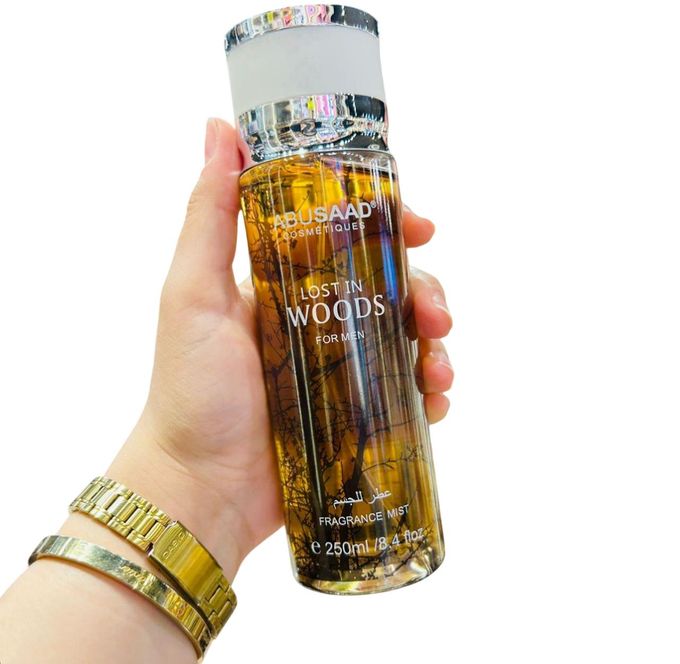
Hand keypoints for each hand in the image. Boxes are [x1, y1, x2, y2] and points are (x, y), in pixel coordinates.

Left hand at [104, 118, 453, 578]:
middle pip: (392, 290)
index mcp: (288, 285)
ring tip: (439, 371)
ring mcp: (341, 371)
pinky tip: (435, 402)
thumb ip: (210, 215)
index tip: (421, 228)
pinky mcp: (356, 417)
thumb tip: (219, 129)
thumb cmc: (191, 391)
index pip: (351, 240)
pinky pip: (407, 395)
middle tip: (435, 316)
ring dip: (437, 347)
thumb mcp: (192, 294)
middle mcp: (319, 322)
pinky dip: (430, 393)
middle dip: (426, 293)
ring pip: (408, 341)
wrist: (201, 486)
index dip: (391, 228)